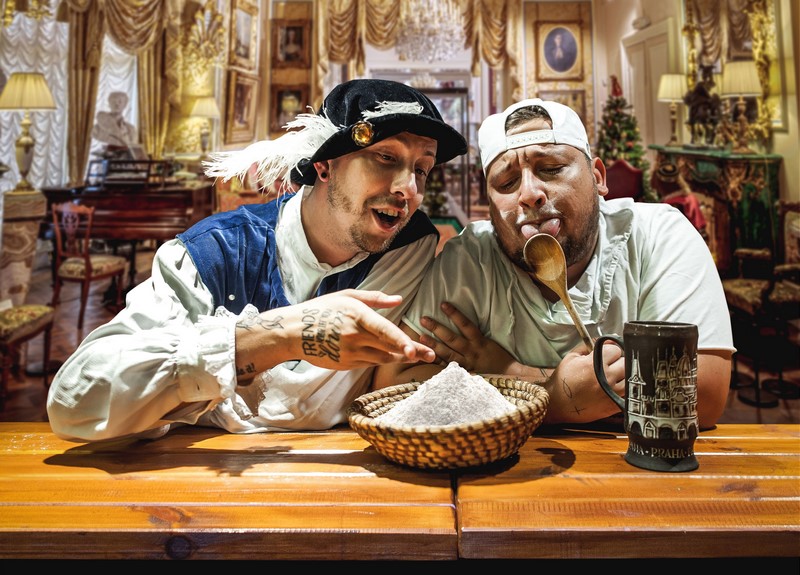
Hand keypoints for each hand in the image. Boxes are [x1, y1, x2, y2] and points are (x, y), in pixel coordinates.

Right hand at [235, 289, 435, 378]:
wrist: (293, 333)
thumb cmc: (322, 310)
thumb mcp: (347, 297)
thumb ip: (375, 299)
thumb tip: (399, 298)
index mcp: (357, 316)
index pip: (383, 331)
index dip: (400, 341)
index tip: (413, 351)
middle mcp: (355, 337)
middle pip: (389, 348)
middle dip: (412, 352)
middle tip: (432, 356)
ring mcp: (350, 353)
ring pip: (383, 358)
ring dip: (401, 357)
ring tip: (420, 356)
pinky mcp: (346, 365)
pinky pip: (371, 363)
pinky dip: (383, 359)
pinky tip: (394, 356)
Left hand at [418, 301, 515, 373]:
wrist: (509, 377)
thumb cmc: (500, 358)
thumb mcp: (490, 343)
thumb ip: (476, 335)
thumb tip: (463, 322)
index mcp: (480, 342)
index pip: (466, 325)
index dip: (455, 314)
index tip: (443, 304)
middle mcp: (472, 352)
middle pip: (452, 338)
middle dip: (436, 328)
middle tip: (423, 319)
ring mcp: (467, 364)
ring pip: (447, 353)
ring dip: (433, 344)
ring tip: (420, 336)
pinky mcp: (463, 374)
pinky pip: (447, 368)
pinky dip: (437, 363)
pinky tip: (426, 357)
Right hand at [544, 340, 625, 423]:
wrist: (557, 404)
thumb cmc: (563, 381)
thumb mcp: (571, 357)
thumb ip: (588, 346)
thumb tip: (605, 340)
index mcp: (594, 364)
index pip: (616, 350)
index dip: (610, 351)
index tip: (605, 355)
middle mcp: (605, 378)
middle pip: (625, 363)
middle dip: (618, 362)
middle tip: (608, 366)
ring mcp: (611, 393)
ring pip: (630, 378)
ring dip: (623, 376)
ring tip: (611, 378)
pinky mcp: (614, 406)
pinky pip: (628, 394)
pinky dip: (623, 390)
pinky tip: (612, 390)